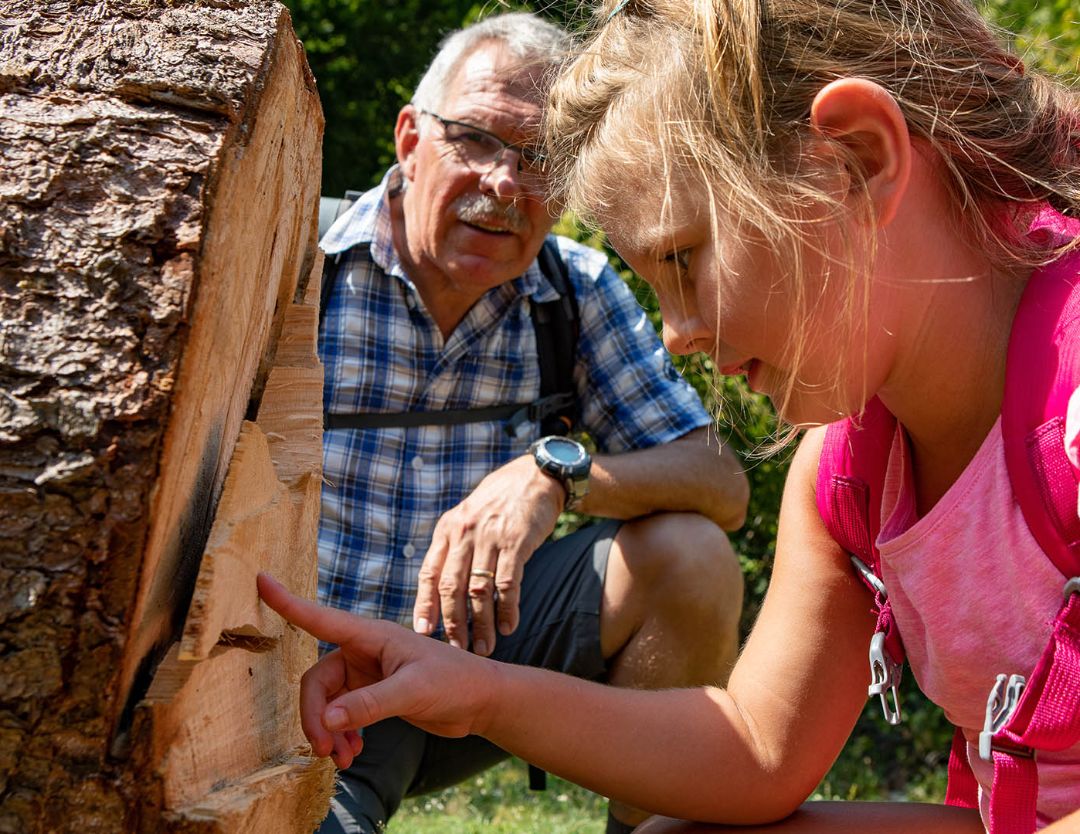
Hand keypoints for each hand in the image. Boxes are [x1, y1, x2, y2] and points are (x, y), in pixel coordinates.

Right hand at [257, 573, 499, 769]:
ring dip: (328, 731)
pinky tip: (352, 752)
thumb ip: (370, 705)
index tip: (261, 579)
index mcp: (371, 636)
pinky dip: (341, 734)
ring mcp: (367, 674)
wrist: (481, 700)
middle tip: (324, 749)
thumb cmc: (455, 682)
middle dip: (315, 715)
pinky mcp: (373, 695)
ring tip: (342, 759)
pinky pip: (342, 715)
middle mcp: (364, 651)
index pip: (321, 618)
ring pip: (327, 702)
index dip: (288, 601)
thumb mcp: (414, 692)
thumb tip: (328, 720)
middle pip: (317, 681)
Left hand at [412, 454, 564, 655]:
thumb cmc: (499, 503)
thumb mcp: (467, 517)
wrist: (534, 476)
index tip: (423, 632)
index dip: (424, 605)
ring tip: (484, 647)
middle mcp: (464, 533)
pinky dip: (508, 609)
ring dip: (481, 623)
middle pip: (451, 587)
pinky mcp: (517, 541)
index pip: (429, 573)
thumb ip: (454, 548)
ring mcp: (490, 537)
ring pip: (479, 590)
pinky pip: (508, 583)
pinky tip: (509, 627)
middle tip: (458, 649)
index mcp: (447, 530)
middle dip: (452, 623)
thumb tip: (442, 591)